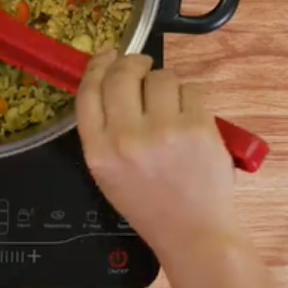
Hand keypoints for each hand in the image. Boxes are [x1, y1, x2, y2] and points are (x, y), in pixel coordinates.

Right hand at [76, 51, 237, 256]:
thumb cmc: (149, 203)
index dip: (97, 66)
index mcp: (99, 151)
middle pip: (122, 75)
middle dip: (132, 63)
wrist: (193, 231)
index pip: (89, 91)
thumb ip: (102, 130)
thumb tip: (108, 79)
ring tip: (170, 104)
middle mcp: (127, 137)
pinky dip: (191, 97)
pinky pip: (192, 89)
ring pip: (161, 77)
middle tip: (142, 66)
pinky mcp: (198, 127)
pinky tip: (190, 117)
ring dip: (165, 83)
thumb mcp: (107, 172)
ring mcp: (164, 130)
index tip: (107, 56)